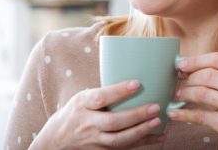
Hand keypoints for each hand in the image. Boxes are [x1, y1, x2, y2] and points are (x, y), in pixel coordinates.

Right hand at [30, 80, 164, 148]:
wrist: (57, 140)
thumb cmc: (76, 112)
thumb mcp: (82, 98)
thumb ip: (102, 94)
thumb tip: (134, 76)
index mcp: (82, 104)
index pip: (100, 97)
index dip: (118, 91)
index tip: (137, 83)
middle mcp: (87, 123)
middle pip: (113, 122)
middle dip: (136, 115)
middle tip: (155, 106)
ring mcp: (94, 140)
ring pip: (119, 139)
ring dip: (141, 131)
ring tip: (158, 121)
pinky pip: (125, 149)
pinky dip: (144, 143)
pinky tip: (160, 137)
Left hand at [168, 53, 217, 148]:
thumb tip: (187, 64)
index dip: (196, 60)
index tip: (181, 64)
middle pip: (208, 75)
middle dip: (189, 77)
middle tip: (179, 81)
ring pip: (201, 93)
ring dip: (184, 93)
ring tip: (178, 95)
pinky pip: (199, 115)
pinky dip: (182, 114)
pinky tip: (173, 112)